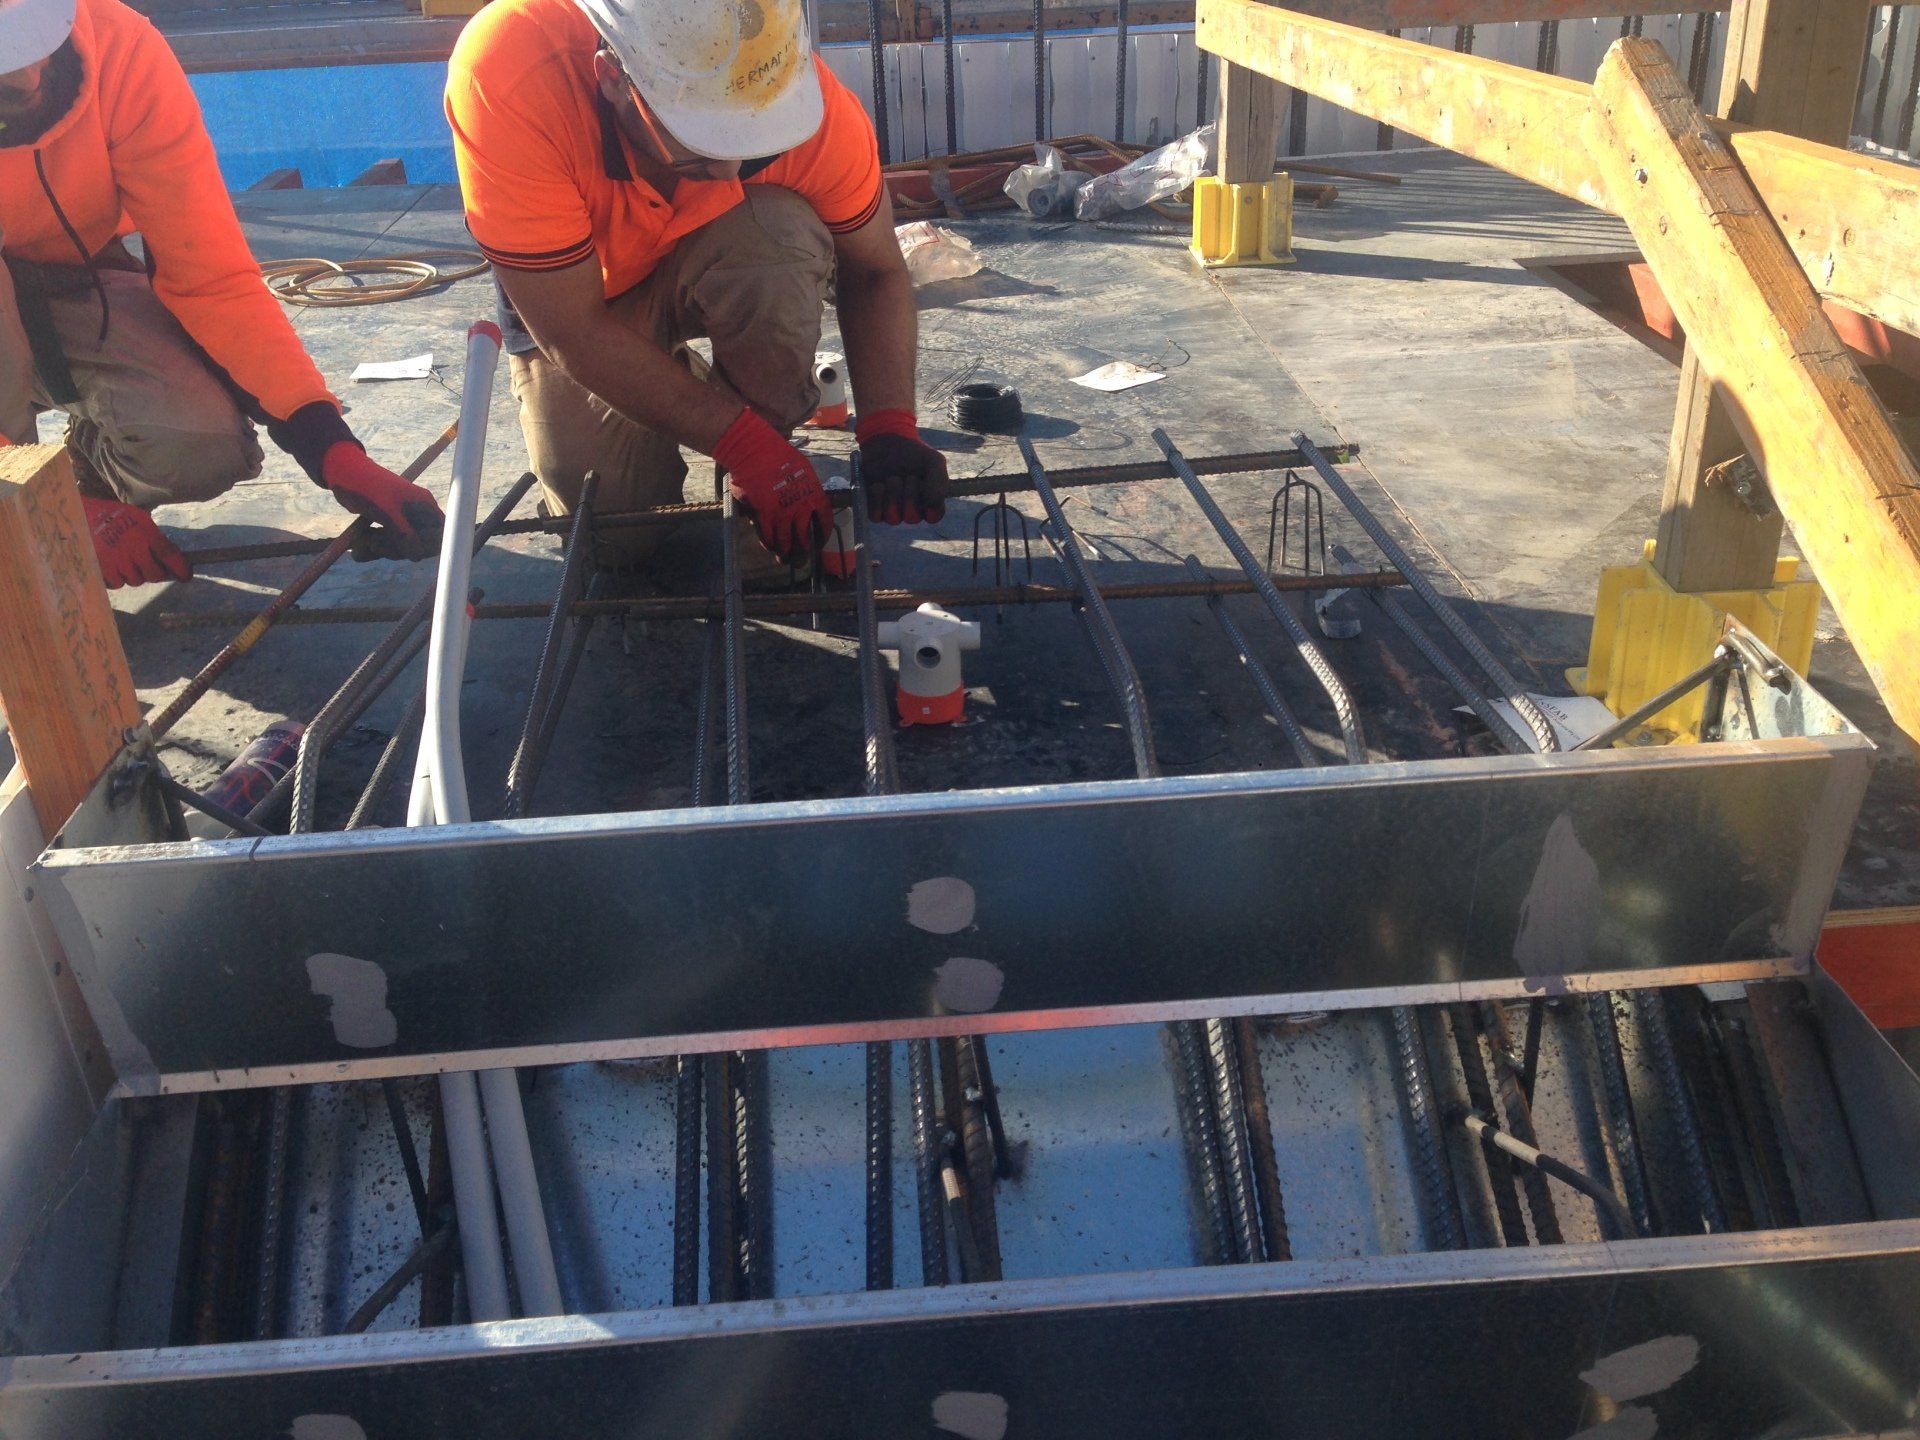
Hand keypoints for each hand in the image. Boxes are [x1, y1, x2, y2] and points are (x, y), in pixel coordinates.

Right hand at [83, 496, 190, 588]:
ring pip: (136, 581)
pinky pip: (117, 584)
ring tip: (126, 561)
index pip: (169, 555)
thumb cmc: (113, 515)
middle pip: (154, 575)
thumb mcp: (138, 518)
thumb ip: (155, 537)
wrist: (78, 514)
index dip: (181, 569)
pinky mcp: (101, 569)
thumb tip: (172, 558)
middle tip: (151, 567)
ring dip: (135, 575)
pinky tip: (114, 566)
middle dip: (156, 573)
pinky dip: (118, 578)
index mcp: (144, 533)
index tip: (185, 576)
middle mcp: (132, 549)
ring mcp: (116, 561)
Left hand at [320, 442, 445, 560]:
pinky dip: (375, 548)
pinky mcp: (388, 523)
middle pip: (420, 543)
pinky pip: (388, 542)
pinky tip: (359, 549)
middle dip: (400, 549)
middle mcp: (417, 512)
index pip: (440, 531)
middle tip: (376, 545)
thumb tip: (418, 556)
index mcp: (424, 505)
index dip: (429, 544)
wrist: (343, 474)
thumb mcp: (387, 511)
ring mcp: (402, 519)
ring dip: (385, 549)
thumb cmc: (368, 487)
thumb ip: (404, 534)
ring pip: (403, 545)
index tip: (410, 551)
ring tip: (366, 543)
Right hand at [712, 408, 832, 559]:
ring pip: (785, 542)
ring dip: (785, 553)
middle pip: (805, 539)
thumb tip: (807, 503)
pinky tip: (770, 545)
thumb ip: (807, 489)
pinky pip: (767, 537)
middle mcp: (800, 508)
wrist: (755, 450)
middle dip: (803, 551)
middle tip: (801, 558)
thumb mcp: (803, 470)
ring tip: (785, 558)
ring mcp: (781, 513)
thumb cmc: (779, 455)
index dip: (823, 535)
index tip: (820, 542)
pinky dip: (769, 544)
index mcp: (814, 495)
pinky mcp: (763, 514)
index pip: (824, 522)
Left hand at [855, 410, 947, 524]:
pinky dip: (877, 499)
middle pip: (912, 518)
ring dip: (892, 495)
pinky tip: (879, 484)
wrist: (886, 441)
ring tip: (892, 478)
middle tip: (908, 476)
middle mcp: (912, 510)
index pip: (933, 516)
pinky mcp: (875, 509)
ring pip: (893, 519)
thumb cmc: (913, 453)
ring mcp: (893, 511)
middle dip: (909, 495)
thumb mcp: (934, 461)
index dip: (929, 502)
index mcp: (929, 502)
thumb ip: (939, 482)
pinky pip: (876, 516)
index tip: (925, 483)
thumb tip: (933, 504)